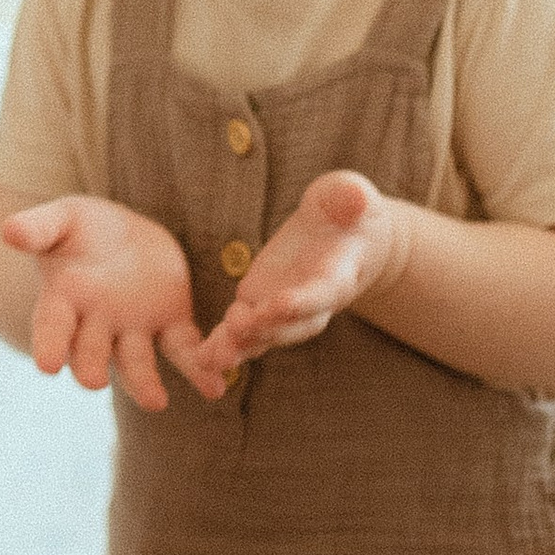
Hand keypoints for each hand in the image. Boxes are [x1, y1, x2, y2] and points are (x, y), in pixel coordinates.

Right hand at [0, 195, 200, 411]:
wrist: (120, 234)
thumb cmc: (80, 228)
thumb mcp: (60, 220)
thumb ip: (38, 228)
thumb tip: (9, 231)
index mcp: (64, 299)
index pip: (51, 327)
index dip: (48, 345)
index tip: (46, 366)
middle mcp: (95, 323)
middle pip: (91, 352)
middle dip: (91, 367)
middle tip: (92, 383)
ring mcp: (133, 328)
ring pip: (137, 362)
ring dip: (144, 384)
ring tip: (155, 402)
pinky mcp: (170, 323)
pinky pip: (184, 350)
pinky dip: (199, 369)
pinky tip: (214, 387)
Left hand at [177, 168, 406, 394]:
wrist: (346, 234)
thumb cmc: (347, 210)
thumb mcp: (350, 195)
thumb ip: (349, 197)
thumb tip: (353, 198)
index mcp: (338, 274)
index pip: (323, 291)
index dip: (305, 299)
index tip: (284, 303)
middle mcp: (313, 302)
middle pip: (294, 325)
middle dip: (267, 328)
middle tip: (239, 329)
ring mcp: (284, 309)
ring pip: (266, 336)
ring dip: (239, 348)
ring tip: (212, 359)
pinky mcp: (260, 306)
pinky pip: (244, 333)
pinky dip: (224, 346)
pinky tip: (200, 359)